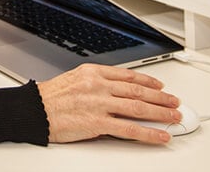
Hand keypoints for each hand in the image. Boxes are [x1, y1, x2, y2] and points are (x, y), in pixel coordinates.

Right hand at [37, 63, 179, 144]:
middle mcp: (99, 85)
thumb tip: (116, 92)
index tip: (159, 86)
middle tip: (174, 102)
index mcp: (93, 72)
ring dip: (160, 113)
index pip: (128, 75)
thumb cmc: (50, 97)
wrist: (35, 110)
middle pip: (138, 91)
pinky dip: (148, 133)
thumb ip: (96, 83)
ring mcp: (100, 104)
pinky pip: (129, 129)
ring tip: (174, 117)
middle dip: (160, 98)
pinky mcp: (98, 123)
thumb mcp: (74, 79)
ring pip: (138, 108)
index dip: (148, 81)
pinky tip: (160, 136)